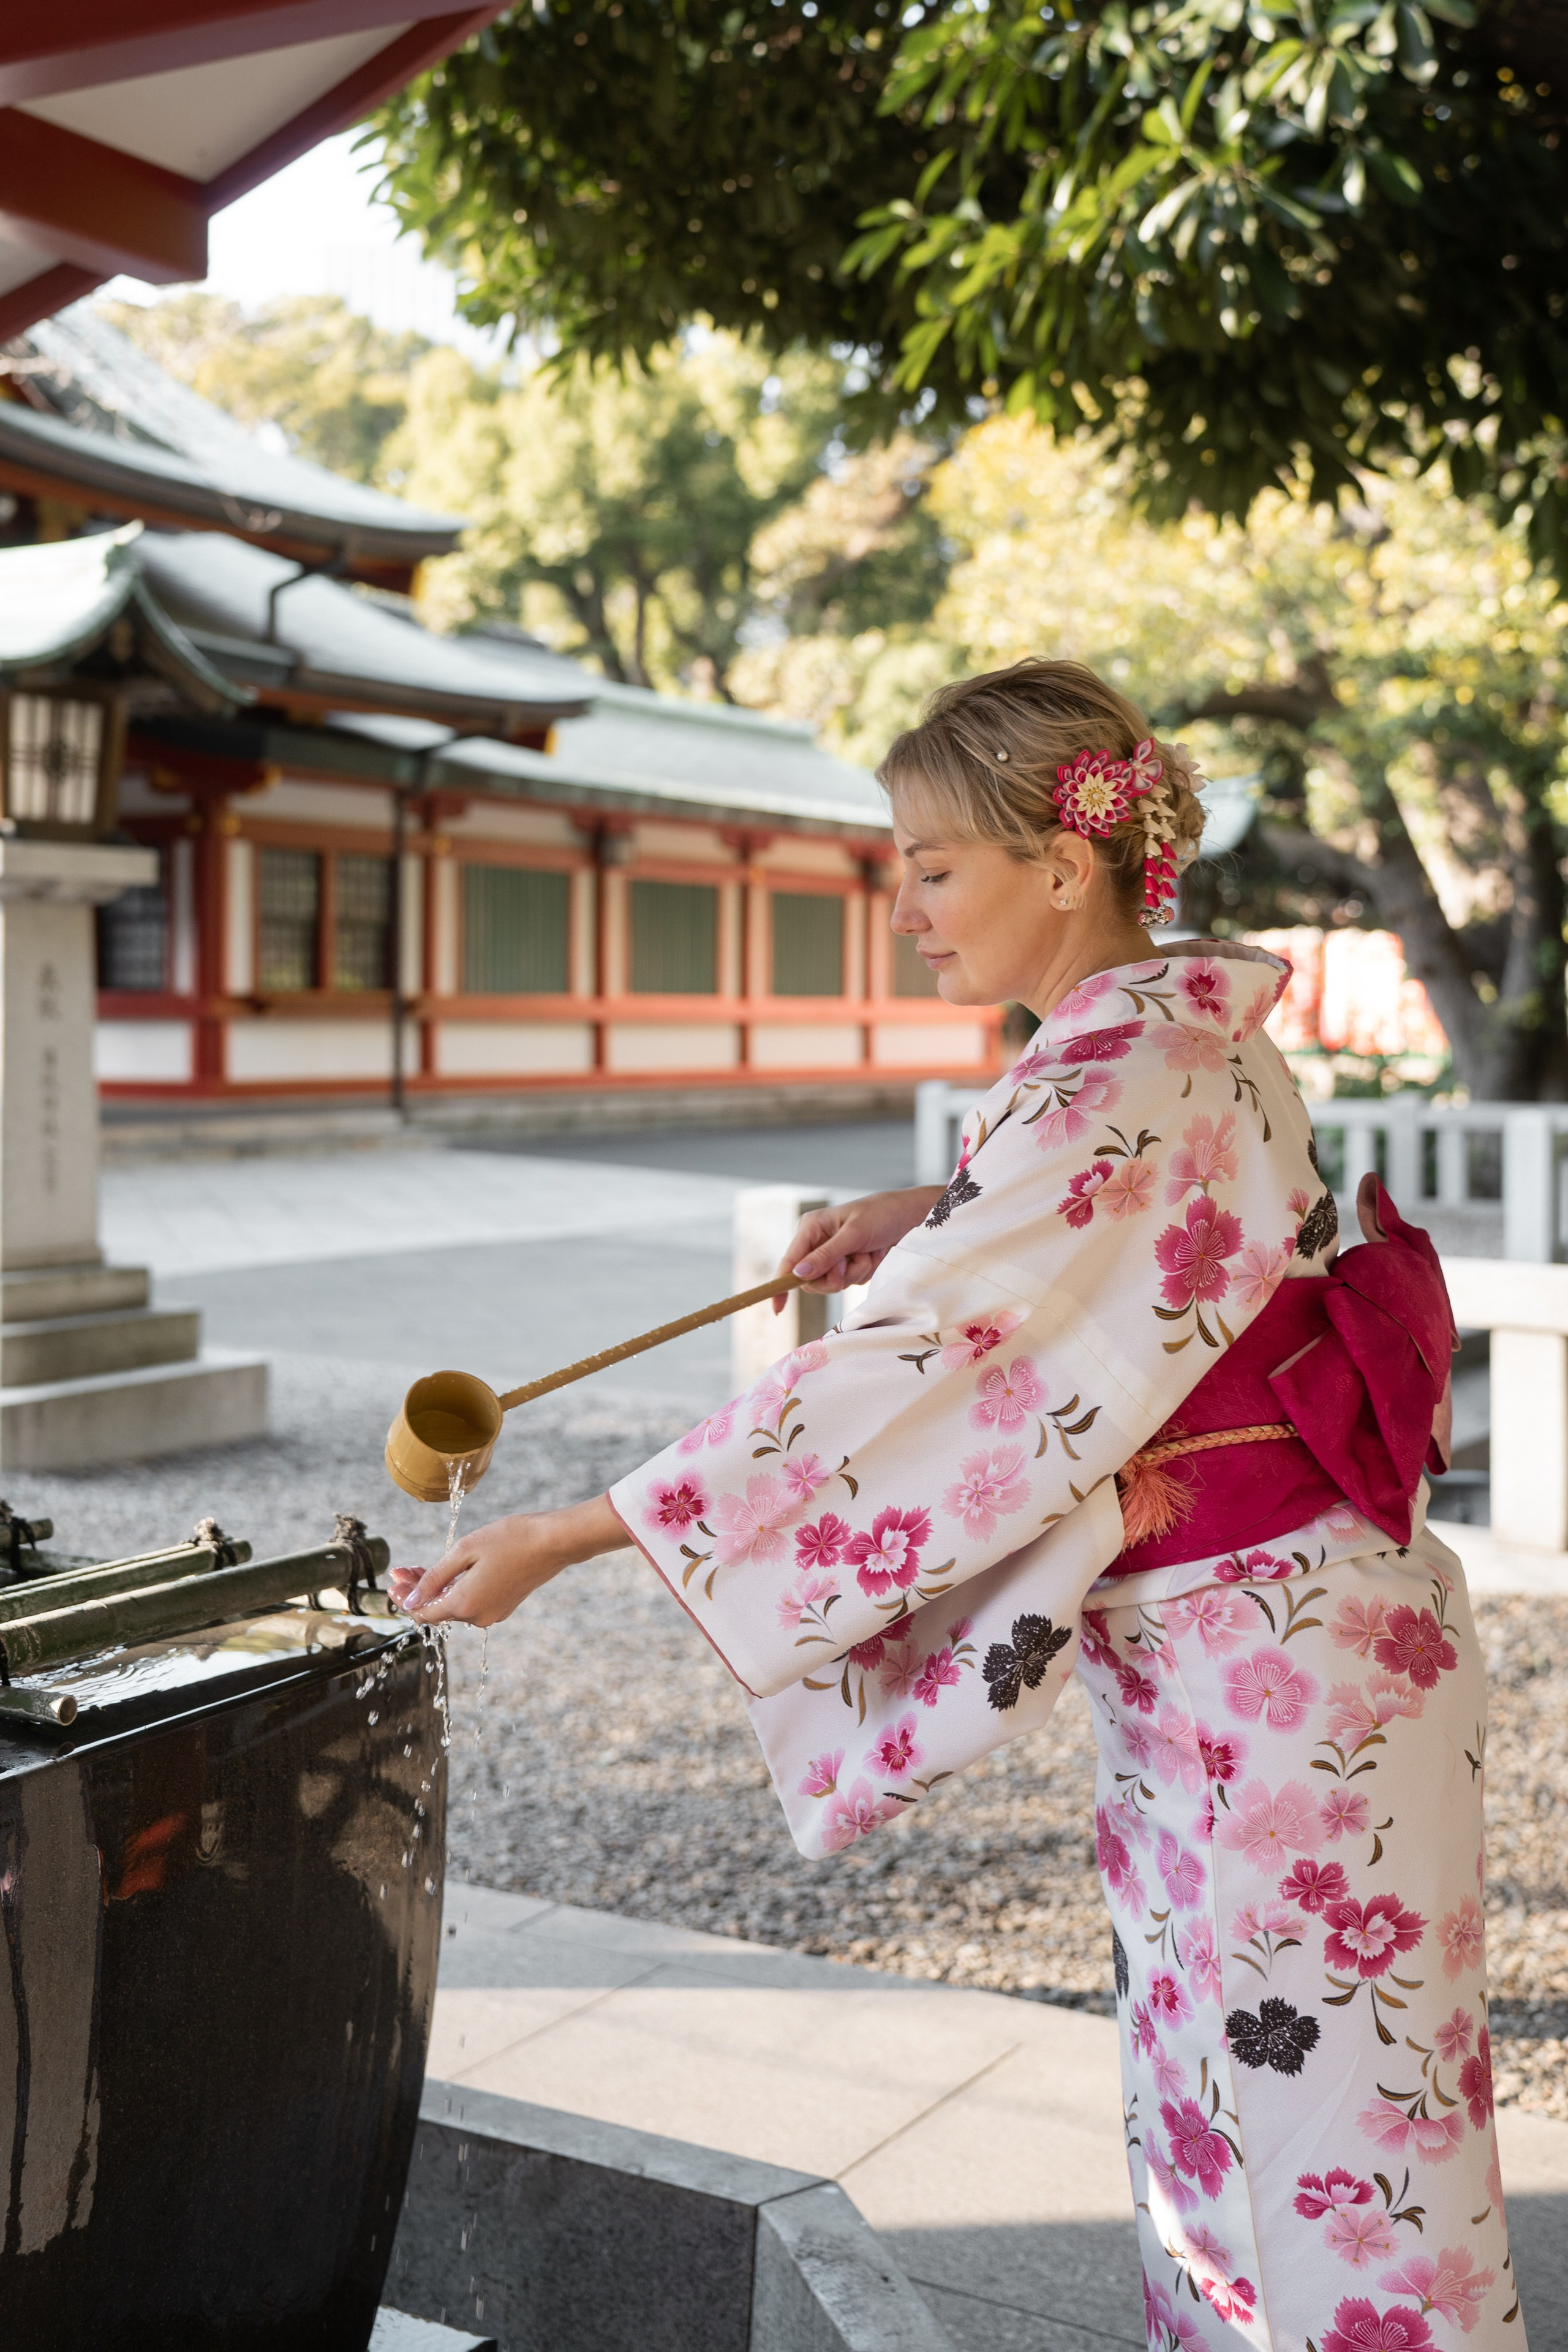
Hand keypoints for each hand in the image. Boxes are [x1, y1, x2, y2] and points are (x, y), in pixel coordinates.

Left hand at [387, 1493, 622, 1626]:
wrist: (554, 1542)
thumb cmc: (510, 1539)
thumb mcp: (465, 1551)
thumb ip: (434, 1578)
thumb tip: (411, 1602)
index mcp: (465, 1604)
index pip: (423, 1613)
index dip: (404, 1599)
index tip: (394, 1580)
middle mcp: (478, 1617)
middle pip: (437, 1610)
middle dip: (416, 1591)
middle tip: (403, 1570)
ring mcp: (493, 1613)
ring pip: (453, 1606)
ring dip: (435, 1589)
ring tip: (421, 1567)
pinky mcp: (503, 1606)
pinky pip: (471, 1602)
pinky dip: (455, 1589)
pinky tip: (448, 1573)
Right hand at [776, 1186, 945, 1306]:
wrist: (912, 1216)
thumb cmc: (882, 1214)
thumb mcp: (854, 1233)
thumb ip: (826, 1255)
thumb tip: (798, 1274)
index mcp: (812, 1227)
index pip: (790, 1261)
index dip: (782, 1284)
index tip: (777, 1309)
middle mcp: (818, 1242)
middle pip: (811, 1279)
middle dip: (833, 1278)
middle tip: (848, 1264)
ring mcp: (834, 1255)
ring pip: (832, 1284)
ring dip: (853, 1273)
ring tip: (867, 1252)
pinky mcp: (850, 1264)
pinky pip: (849, 1281)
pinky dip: (864, 1271)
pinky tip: (874, 1254)